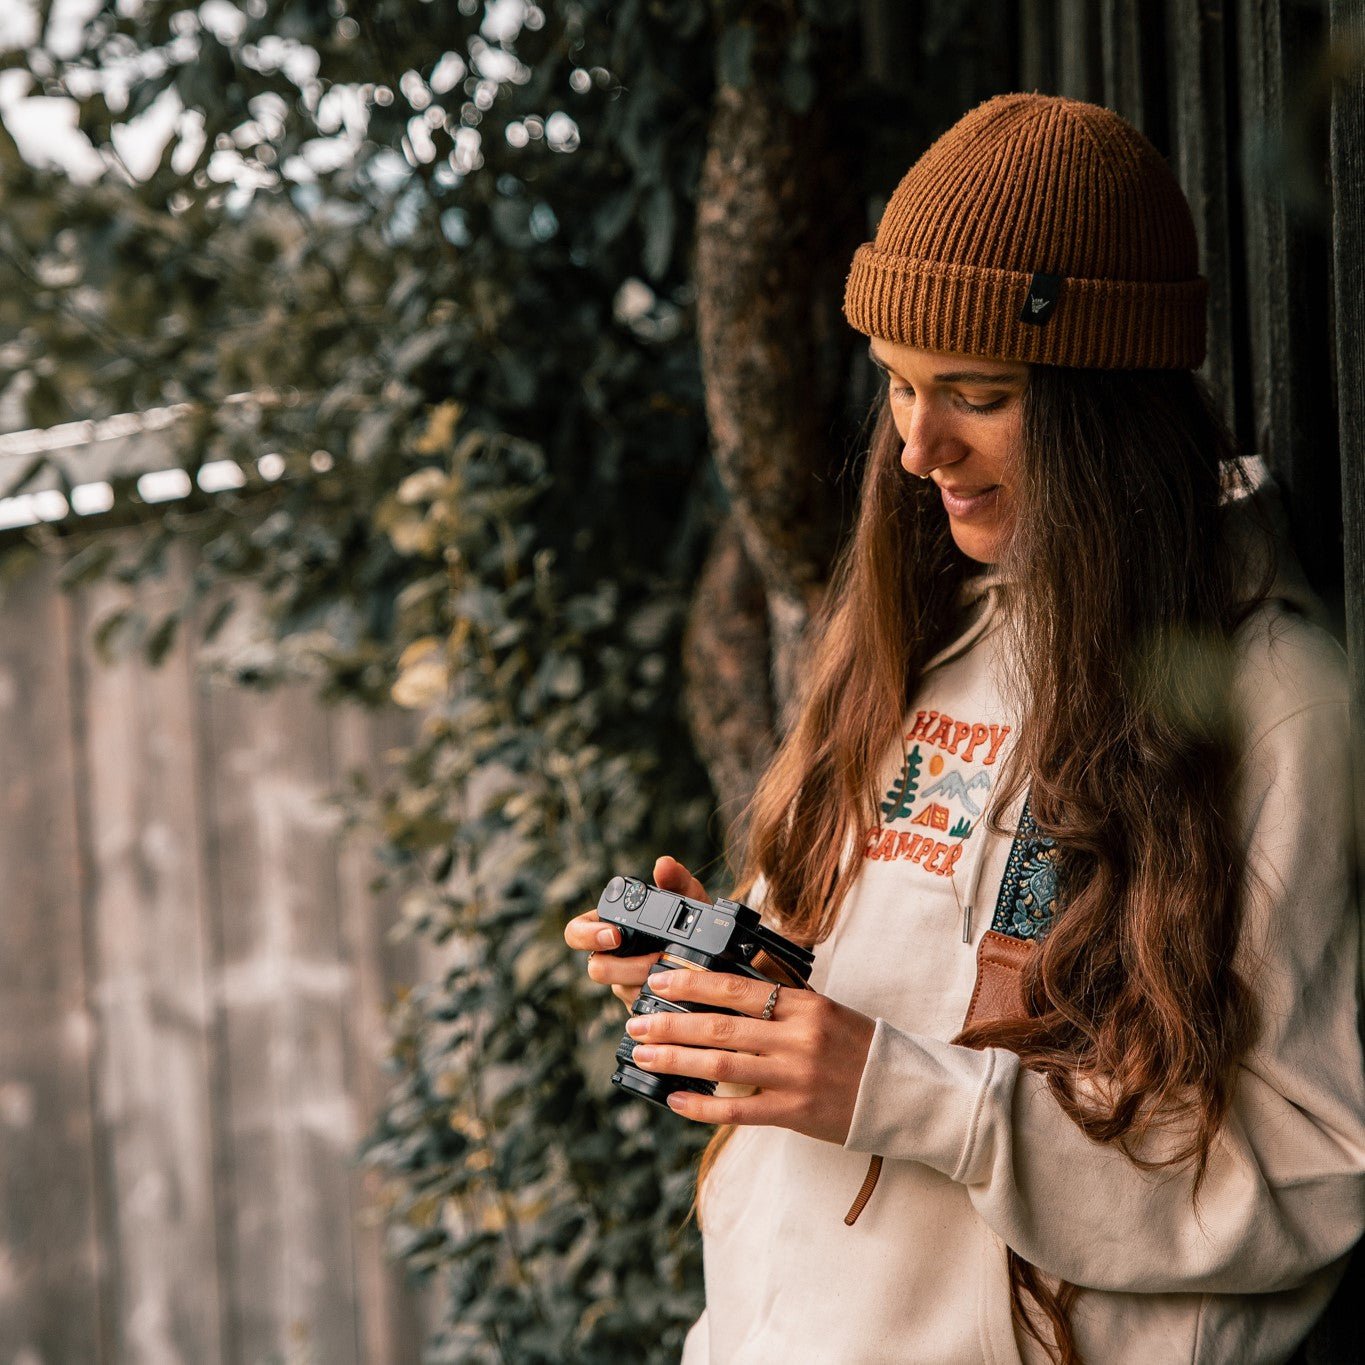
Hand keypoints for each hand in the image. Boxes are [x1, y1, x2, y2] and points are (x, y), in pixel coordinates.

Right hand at [563, 856, 709, 1009]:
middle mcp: (611, 957)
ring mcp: (624, 983)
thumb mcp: (689, 898)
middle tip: (656, 958)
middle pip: (597, 968)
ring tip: (673, 972)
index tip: (615, 935)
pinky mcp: (640, 1004)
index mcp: (610, 926)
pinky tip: (677, 993)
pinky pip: (639, 1008)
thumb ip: (676, 880)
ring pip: (620, 990)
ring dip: (645, 982)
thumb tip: (664, 864)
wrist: (718, 954)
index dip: (589, 935)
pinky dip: (659, 1000)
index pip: (577, 932)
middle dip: (627, 965)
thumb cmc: (694, 920)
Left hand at [623, 969, 876, 1144]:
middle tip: (635, 1022)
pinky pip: (740, 1110)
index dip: (692, 984)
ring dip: (677, 1060)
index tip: (657, 981)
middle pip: (720, 1026)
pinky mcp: (796, 1113)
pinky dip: (703, 1106)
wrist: (905, 1092)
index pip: (737, 987)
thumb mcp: (823, 1011)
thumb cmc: (858, 1046)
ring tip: (644, 1055)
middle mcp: (798, 1036)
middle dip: (671, 1023)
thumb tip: (722, 995)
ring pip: (723, 1065)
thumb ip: (779, 1004)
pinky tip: (676, 1101)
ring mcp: (796, 1076)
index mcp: (804, 1003)